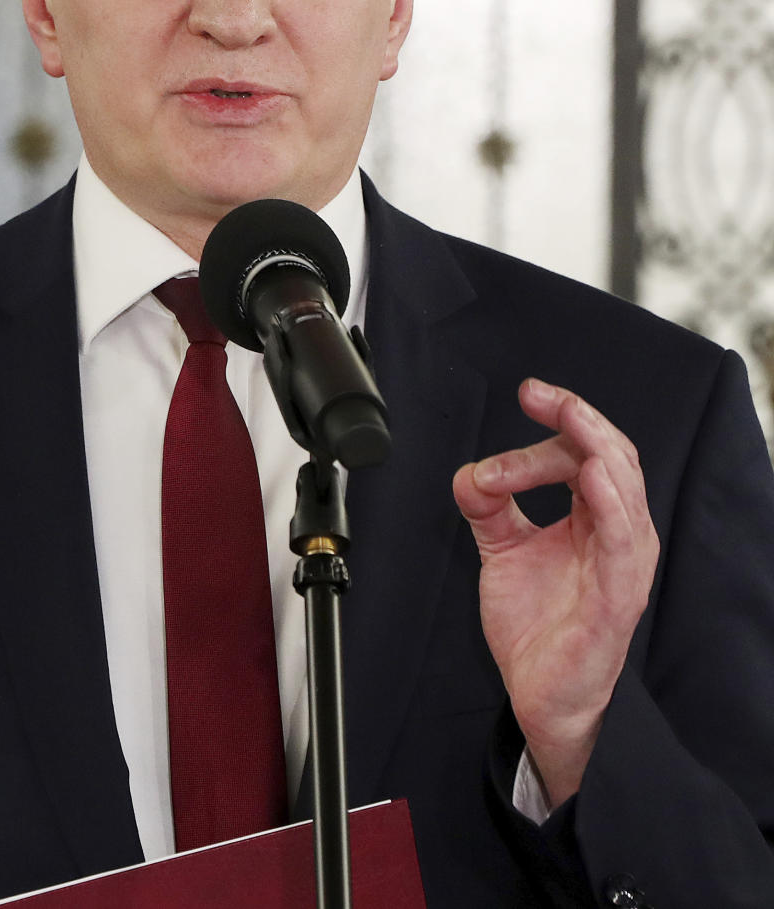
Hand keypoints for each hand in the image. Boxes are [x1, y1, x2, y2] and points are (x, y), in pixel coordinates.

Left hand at [451, 378, 658, 807]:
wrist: (539, 697)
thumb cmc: (537, 627)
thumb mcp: (503, 551)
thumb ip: (489, 508)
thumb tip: (469, 473)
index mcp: (598, 518)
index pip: (589, 450)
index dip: (562, 417)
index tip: (528, 393)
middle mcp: (619, 534)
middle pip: (612, 454)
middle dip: (576, 416)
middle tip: (537, 395)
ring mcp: (623, 563)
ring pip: (622, 484)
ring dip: (586, 444)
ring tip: (560, 416)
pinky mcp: (617, 595)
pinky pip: (622, 538)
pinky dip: (608, 500)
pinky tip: (584, 474)